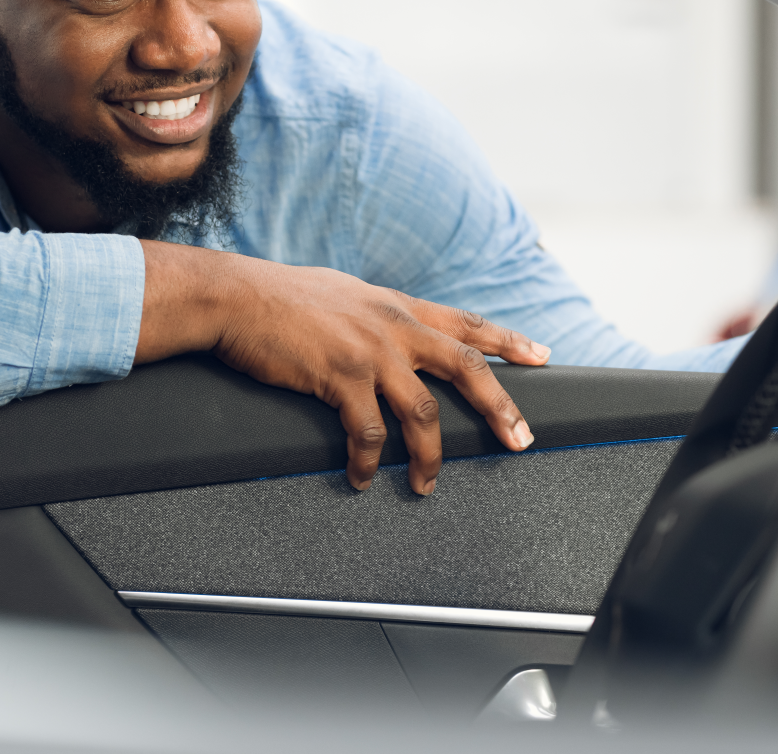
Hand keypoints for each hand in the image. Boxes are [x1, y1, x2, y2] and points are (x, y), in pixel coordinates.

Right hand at [137, 243, 547, 493]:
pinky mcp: (340, 377)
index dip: (508, 341)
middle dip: (500, 407)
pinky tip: (365, 477)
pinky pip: (368, 432)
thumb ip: (377, 313)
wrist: (236, 296)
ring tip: (428, 485)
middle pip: (466, 368)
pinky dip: (371, 461)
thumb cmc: (281, 296)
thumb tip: (392, 330)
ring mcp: (369, 352)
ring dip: (430, 455)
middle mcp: (393, 326)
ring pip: (423, 412)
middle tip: (520, 439)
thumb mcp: (345, 293)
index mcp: (397, 306)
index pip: (466, 323)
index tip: (541, 356)